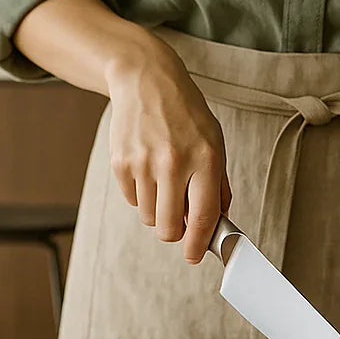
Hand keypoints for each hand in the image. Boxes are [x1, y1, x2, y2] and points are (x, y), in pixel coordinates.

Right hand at [106, 33, 230, 262]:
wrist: (147, 82)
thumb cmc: (186, 115)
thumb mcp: (215, 143)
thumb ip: (219, 185)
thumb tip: (217, 223)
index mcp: (205, 159)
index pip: (203, 216)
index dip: (199, 244)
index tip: (195, 256)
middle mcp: (174, 162)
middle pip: (169, 227)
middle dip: (175, 233)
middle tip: (178, 221)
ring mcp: (144, 163)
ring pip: (149, 217)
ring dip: (158, 210)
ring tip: (165, 182)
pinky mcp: (121, 163)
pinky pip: (132, 200)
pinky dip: (142, 194)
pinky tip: (148, 169)